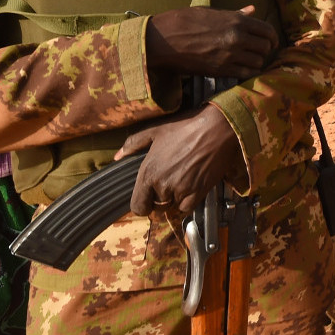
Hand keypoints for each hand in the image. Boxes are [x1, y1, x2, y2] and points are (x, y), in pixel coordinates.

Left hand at [118, 104, 242, 214]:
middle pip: (156, 207)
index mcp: (149, 172)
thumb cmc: (186, 127)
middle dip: (159, 199)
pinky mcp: (198, 192)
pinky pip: (187, 208)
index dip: (142, 205)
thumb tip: (118, 156)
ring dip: (174, 199)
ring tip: (181, 181)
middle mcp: (163, 185)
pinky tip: (190, 187)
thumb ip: (133, 144)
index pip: (138, 206)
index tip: (147, 199)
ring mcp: (181, 190)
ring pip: (172, 207)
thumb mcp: (156, 130)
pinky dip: (187, 201)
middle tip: (168, 183)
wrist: (217, 128)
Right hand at [146, 5, 278, 78]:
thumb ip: (236, 14)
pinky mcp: (221, 70)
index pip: (268, 31)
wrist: (163, 39)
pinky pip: (246, 74)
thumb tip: (253, 9)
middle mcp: (237, 38)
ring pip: (258, 62)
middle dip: (265, 50)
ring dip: (257, 62)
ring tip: (249, 61)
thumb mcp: (212, 12)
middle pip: (266, 47)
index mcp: (237, 21)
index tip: (271, 42)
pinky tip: (243, 69)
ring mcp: (230, 55)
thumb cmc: (185, 21)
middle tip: (259, 52)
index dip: (272, 38)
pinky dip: (248, 73)